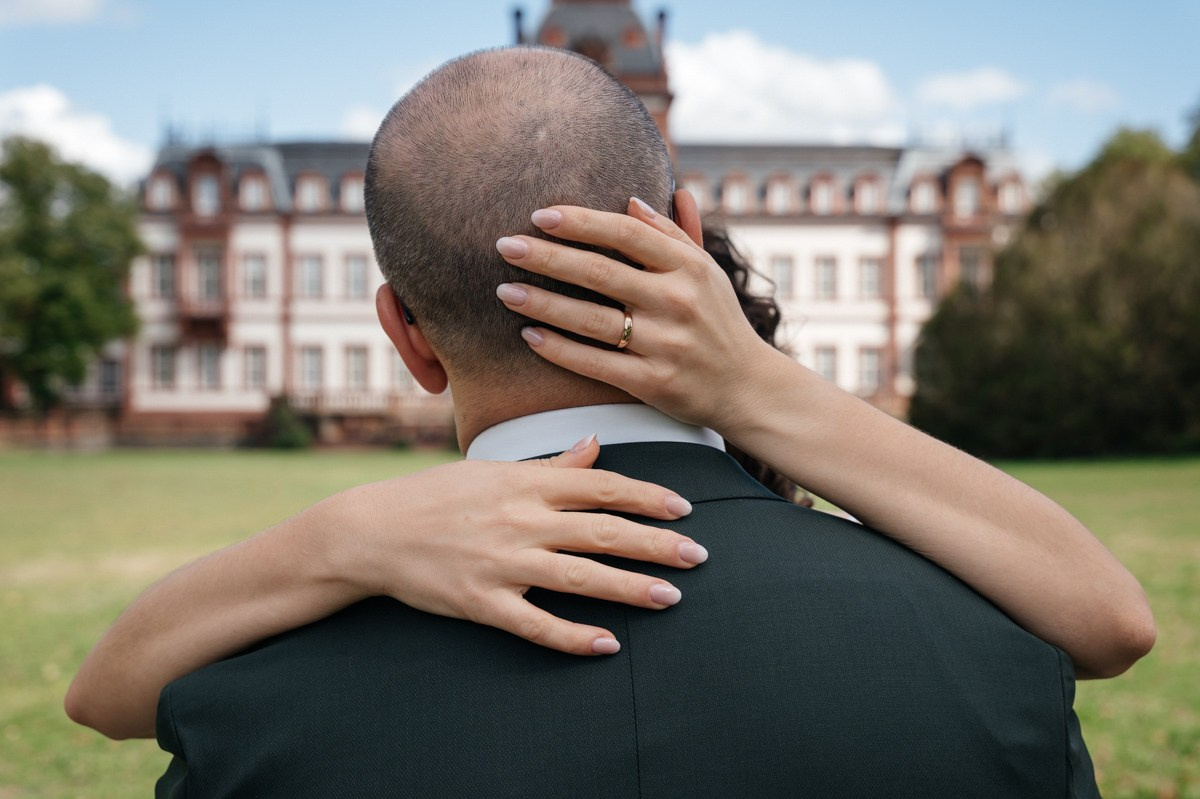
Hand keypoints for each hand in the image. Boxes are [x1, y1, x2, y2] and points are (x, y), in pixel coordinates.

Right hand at [325, 434, 706, 655]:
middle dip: (656, 544)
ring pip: (580, 577)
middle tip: (698, 556)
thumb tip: (596, 444)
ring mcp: (502, 563)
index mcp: (526, 483)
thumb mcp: (493, 470)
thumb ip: (551, 465)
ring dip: (630, 588)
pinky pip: (535, 624)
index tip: (684, 509)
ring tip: (670, 598)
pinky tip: (607, 645)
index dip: (648, 497)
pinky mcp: (481, 602)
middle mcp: (521, 520)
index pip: (602, 486)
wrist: (372, 530)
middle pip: (603, 531)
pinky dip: (572, 636)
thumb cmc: (436, 495)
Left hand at [493, 193, 790, 430]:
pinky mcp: (653, 382)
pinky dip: (560, 349)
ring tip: (505, 291)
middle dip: (547, 257)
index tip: (540, 215)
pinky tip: (530, 335)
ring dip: (543, 304)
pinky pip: (595, 363)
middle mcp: (678, 302)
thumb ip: (671, 234)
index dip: (581, 222)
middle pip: (601, 273)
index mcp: (689, 268)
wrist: (747, 387)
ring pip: (592, 320)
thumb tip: (630, 199)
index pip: (627, 234)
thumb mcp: (706, 272)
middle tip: (505, 245)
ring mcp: (665, 345)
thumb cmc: (717, 321)